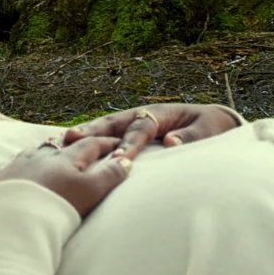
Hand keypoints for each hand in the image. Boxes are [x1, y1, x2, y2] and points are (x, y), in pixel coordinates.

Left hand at [0, 135, 131, 219]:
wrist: (10, 224)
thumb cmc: (55, 208)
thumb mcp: (90, 193)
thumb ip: (109, 176)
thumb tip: (125, 161)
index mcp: (64, 159)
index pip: (90, 144)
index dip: (106, 143)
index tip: (117, 143)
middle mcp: (39, 156)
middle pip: (59, 145)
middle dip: (72, 145)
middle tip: (80, 144)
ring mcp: (16, 165)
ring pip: (33, 153)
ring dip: (44, 154)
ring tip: (49, 159)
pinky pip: (11, 166)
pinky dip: (20, 167)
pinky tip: (18, 172)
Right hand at [62, 103, 241, 158]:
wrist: (213, 125)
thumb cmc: (212, 128)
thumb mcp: (209, 131)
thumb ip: (192, 137)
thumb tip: (171, 142)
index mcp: (160, 114)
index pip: (141, 128)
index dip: (129, 143)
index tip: (118, 160)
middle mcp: (142, 116)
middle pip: (113, 123)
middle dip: (91, 131)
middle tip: (70, 139)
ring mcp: (132, 124)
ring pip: (105, 128)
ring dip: (84, 135)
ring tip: (60, 143)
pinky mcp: (128, 134)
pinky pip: (106, 138)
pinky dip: (88, 142)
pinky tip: (69, 151)